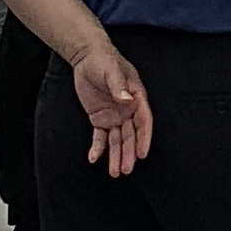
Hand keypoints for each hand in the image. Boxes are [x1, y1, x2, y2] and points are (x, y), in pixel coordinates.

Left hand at [69, 41, 153, 177]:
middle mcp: (128, 109)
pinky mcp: (100, 118)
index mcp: (136, 97)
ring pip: (117, 140)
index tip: (141, 154)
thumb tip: (128, 100)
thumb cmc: (103, 60)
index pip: (143, 120)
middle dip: (128, 153)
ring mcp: (114, 115)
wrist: (87, 57)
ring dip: (116, 155)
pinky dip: (98, 148)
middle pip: (130, 135)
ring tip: (115, 173)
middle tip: (125, 169)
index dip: (144, 137)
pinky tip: (93, 158)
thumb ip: (119, 86)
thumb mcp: (111, 70)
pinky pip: (100, 136)